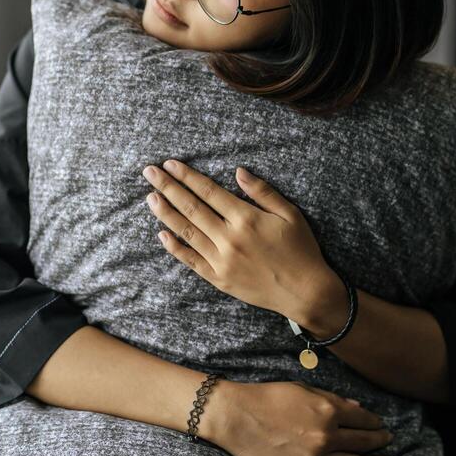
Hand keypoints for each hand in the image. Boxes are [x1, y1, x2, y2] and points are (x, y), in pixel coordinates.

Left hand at [141, 159, 336, 323]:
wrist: (305, 292)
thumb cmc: (301, 249)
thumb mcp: (289, 214)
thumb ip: (262, 191)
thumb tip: (238, 171)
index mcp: (246, 218)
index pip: (208, 191)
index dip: (187, 176)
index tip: (170, 164)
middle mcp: (229, 238)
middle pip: (191, 208)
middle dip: (168, 188)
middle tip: (149, 173)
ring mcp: (221, 260)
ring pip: (186, 232)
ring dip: (166, 213)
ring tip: (150, 198)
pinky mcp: (219, 279)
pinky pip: (191, 260)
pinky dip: (175, 247)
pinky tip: (162, 234)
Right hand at [215, 380, 391, 455]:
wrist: (236, 417)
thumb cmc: (267, 397)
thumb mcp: (302, 389)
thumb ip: (332, 399)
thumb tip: (357, 408)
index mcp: (327, 409)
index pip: (362, 418)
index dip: (374, 422)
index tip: (381, 424)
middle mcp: (326, 435)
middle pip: (362, 441)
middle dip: (378, 441)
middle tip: (388, 441)